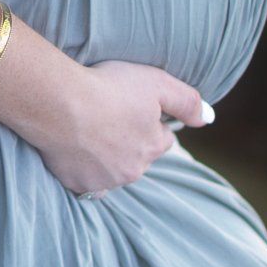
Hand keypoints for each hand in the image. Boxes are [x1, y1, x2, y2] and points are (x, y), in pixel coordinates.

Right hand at [29, 58, 214, 199]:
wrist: (57, 103)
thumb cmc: (107, 87)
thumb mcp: (156, 82)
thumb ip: (187, 101)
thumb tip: (209, 118)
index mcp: (153, 146)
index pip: (162, 138)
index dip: (149, 121)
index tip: (130, 106)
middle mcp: (133, 170)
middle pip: (138, 157)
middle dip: (128, 142)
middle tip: (107, 115)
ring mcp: (104, 180)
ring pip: (113, 171)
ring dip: (107, 156)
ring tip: (88, 130)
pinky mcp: (77, 184)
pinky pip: (87, 183)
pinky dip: (85, 172)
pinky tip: (77, 153)